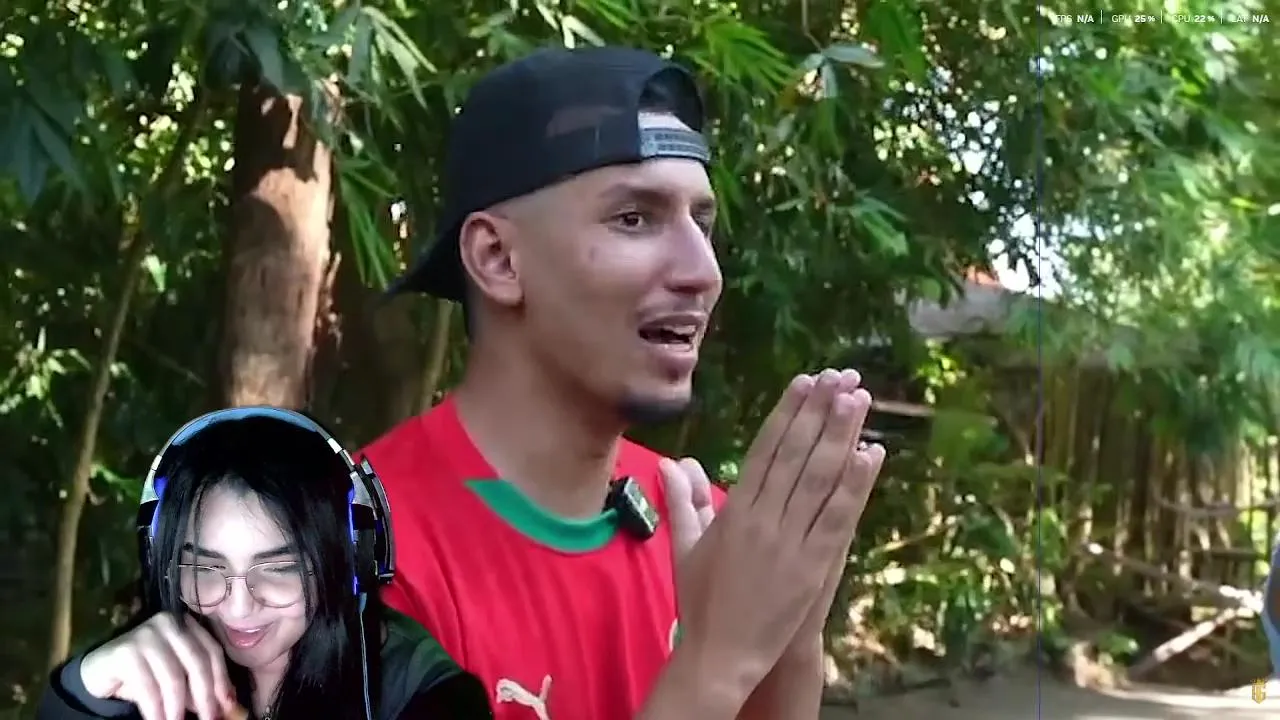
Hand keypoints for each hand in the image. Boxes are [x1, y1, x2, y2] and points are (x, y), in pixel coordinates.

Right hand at [80, 612, 237, 719]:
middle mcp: (169, 623)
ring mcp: (146, 634)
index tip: (228, 706)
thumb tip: (229, 707)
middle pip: (197, 662)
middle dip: (205, 697)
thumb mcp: (178, 679)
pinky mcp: (125, 650)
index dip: (222, 680)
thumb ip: (200, 687)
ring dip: (178, 708)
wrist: (101, 671)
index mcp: (187, 625)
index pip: (212, 651)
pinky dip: (156, 709)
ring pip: (173, 677)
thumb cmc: (146, 674)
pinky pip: (148, 686)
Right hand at [669, 369, 881, 698]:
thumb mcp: (685, 547)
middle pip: (795, 454)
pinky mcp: (812, 567)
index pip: (765, 450)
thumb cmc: (701, 602)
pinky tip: (871, 455)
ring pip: (819, 479)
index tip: (805, 381)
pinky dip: (855, 485)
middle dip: (818, 411)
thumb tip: (673, 462)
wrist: (720, 656)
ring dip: (841, 435)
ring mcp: (789, 543)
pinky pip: (837, 518)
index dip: (787, 413)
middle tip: (839, 376)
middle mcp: (762, 519)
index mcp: (734, 511)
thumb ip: (683, 501)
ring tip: (858, 398)